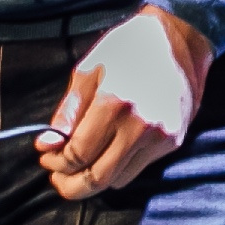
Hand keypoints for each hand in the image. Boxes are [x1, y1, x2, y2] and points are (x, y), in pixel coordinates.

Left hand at [40, 6, 206, 199]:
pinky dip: (117, 168)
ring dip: (94, 178)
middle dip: (71, 185)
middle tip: (57, 177)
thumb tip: (47, 145)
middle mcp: (140, 125)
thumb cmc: (126, 48)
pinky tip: (108, 151)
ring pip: (117, 180)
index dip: (56, 162)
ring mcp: (159, 137)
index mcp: (113, 103)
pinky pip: (137, 169)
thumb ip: (67, 112)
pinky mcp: (172, 142)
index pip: (78, 153)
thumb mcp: (88, 71)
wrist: (178, 39)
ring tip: (81, 164)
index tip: (46, 157)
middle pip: (97, 178)